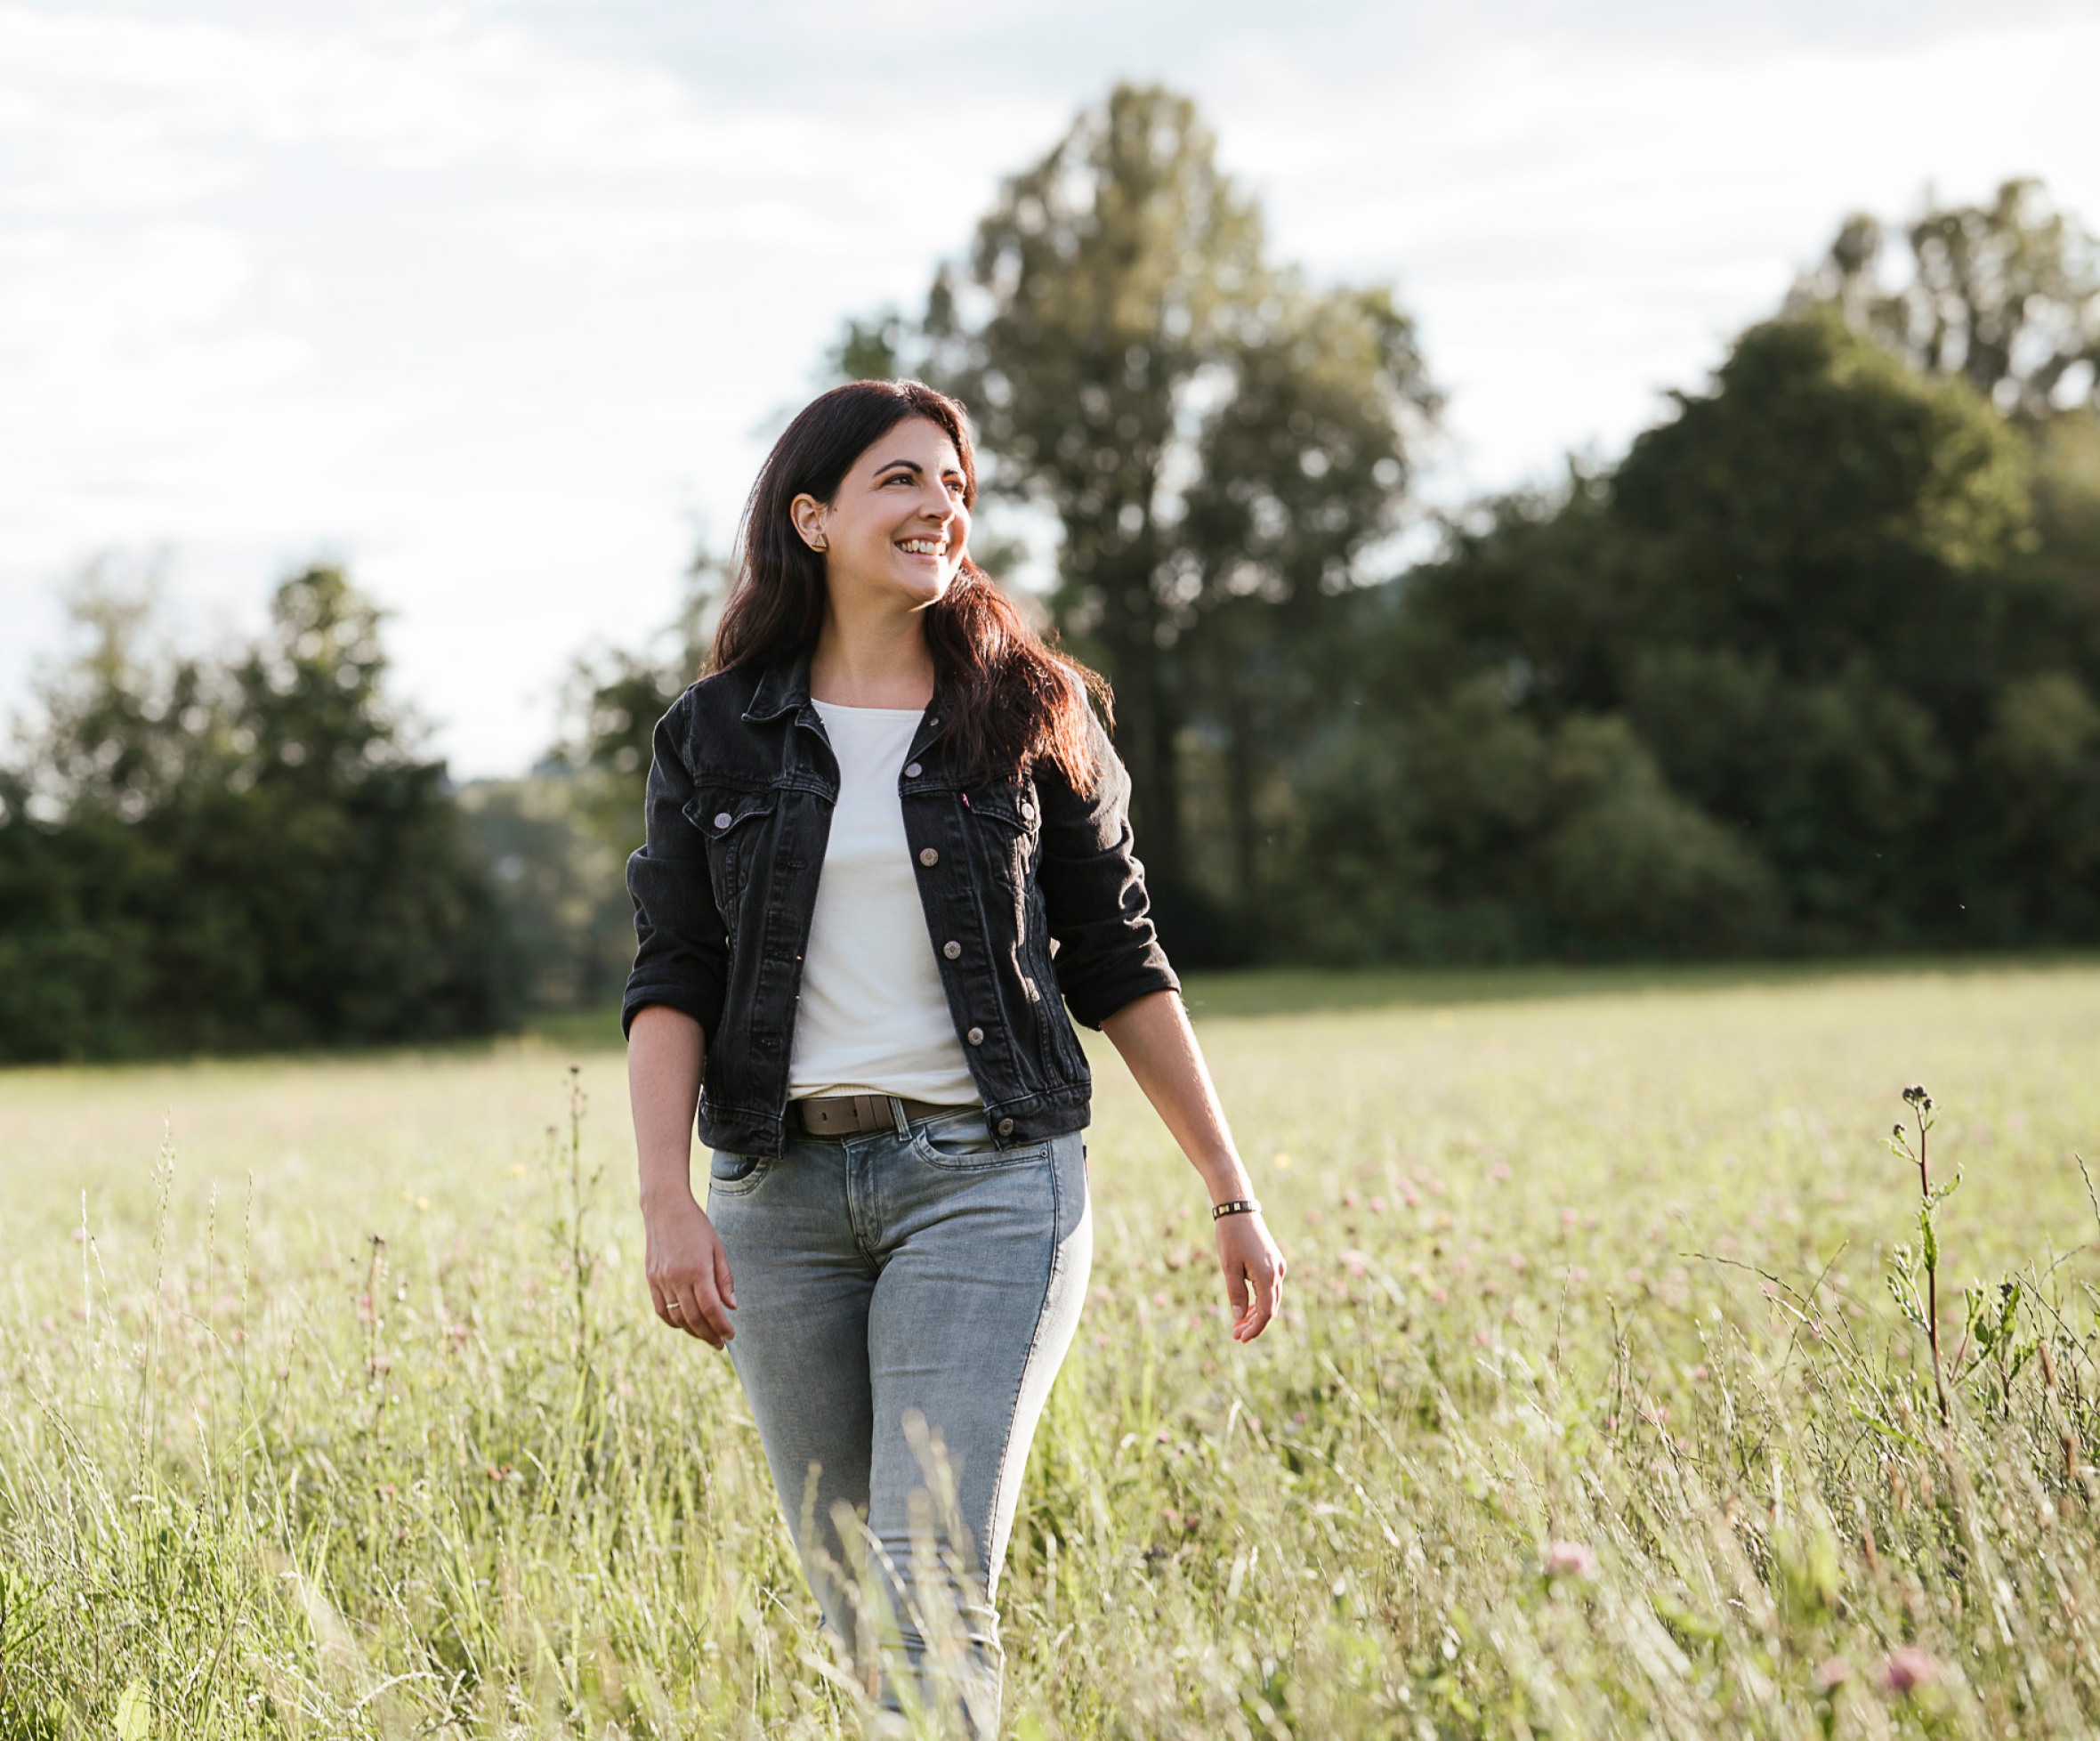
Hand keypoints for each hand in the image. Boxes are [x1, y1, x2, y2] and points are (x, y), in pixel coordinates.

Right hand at [643, 1193, 736, 1348]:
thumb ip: (724, 1279)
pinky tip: (685, 1325)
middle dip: (709, 1335)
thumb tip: (732, 1307)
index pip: (711, 1308)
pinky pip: (661, 1309)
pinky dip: (672, 1322)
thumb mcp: (717, 1248)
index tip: (731, 1335)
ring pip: (676, 1317)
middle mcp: (677, 1278)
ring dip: (692, 1331)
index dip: (722, 1326)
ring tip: (705, 1336)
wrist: (665, 1208)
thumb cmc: (696, 1226)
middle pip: (694, 1318)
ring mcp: (661, 1280)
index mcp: (698, 1269)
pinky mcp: (651, 1279)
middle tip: (720, 1344)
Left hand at [1216, 1211, 1284, 1342]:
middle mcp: (1278, 1272)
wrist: (1239, 1209)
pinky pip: (1269, 1288)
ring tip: (1238, 1325)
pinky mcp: (1274, 1262)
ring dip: (1255, 1313)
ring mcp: (1278, 1266)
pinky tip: (1245, 1307)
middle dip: (1253, 1324)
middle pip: (1270, 1308)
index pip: (1266, 1313)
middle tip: (1235, 1335)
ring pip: (1271, 1299)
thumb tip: (1239, 1318)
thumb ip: (1236, 1293)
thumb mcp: (1229, 1267)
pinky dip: (1258, 1300)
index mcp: (1268, 1276)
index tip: (1240, 1338)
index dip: (1254, 1329)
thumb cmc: (1231, 1236)